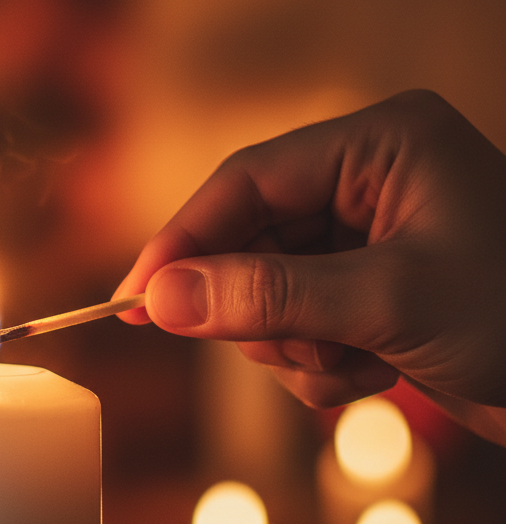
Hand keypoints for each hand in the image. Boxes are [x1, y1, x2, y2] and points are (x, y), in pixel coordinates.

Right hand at [115, 90, 505, 440]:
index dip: (184, 241)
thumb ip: (267, 296)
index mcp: (380, 146)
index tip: (137, 298)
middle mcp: (367, 184)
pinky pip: (298, 329)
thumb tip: (160, 299)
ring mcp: (366, 243)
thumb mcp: (387, 302)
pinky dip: (318, 367)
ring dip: (293, 348)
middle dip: (258, 311)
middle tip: (282, 350)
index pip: (246, 182)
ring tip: (353, 366)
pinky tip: (372, 377)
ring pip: (267, 295)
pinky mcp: (369, 295)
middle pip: (249, 243)